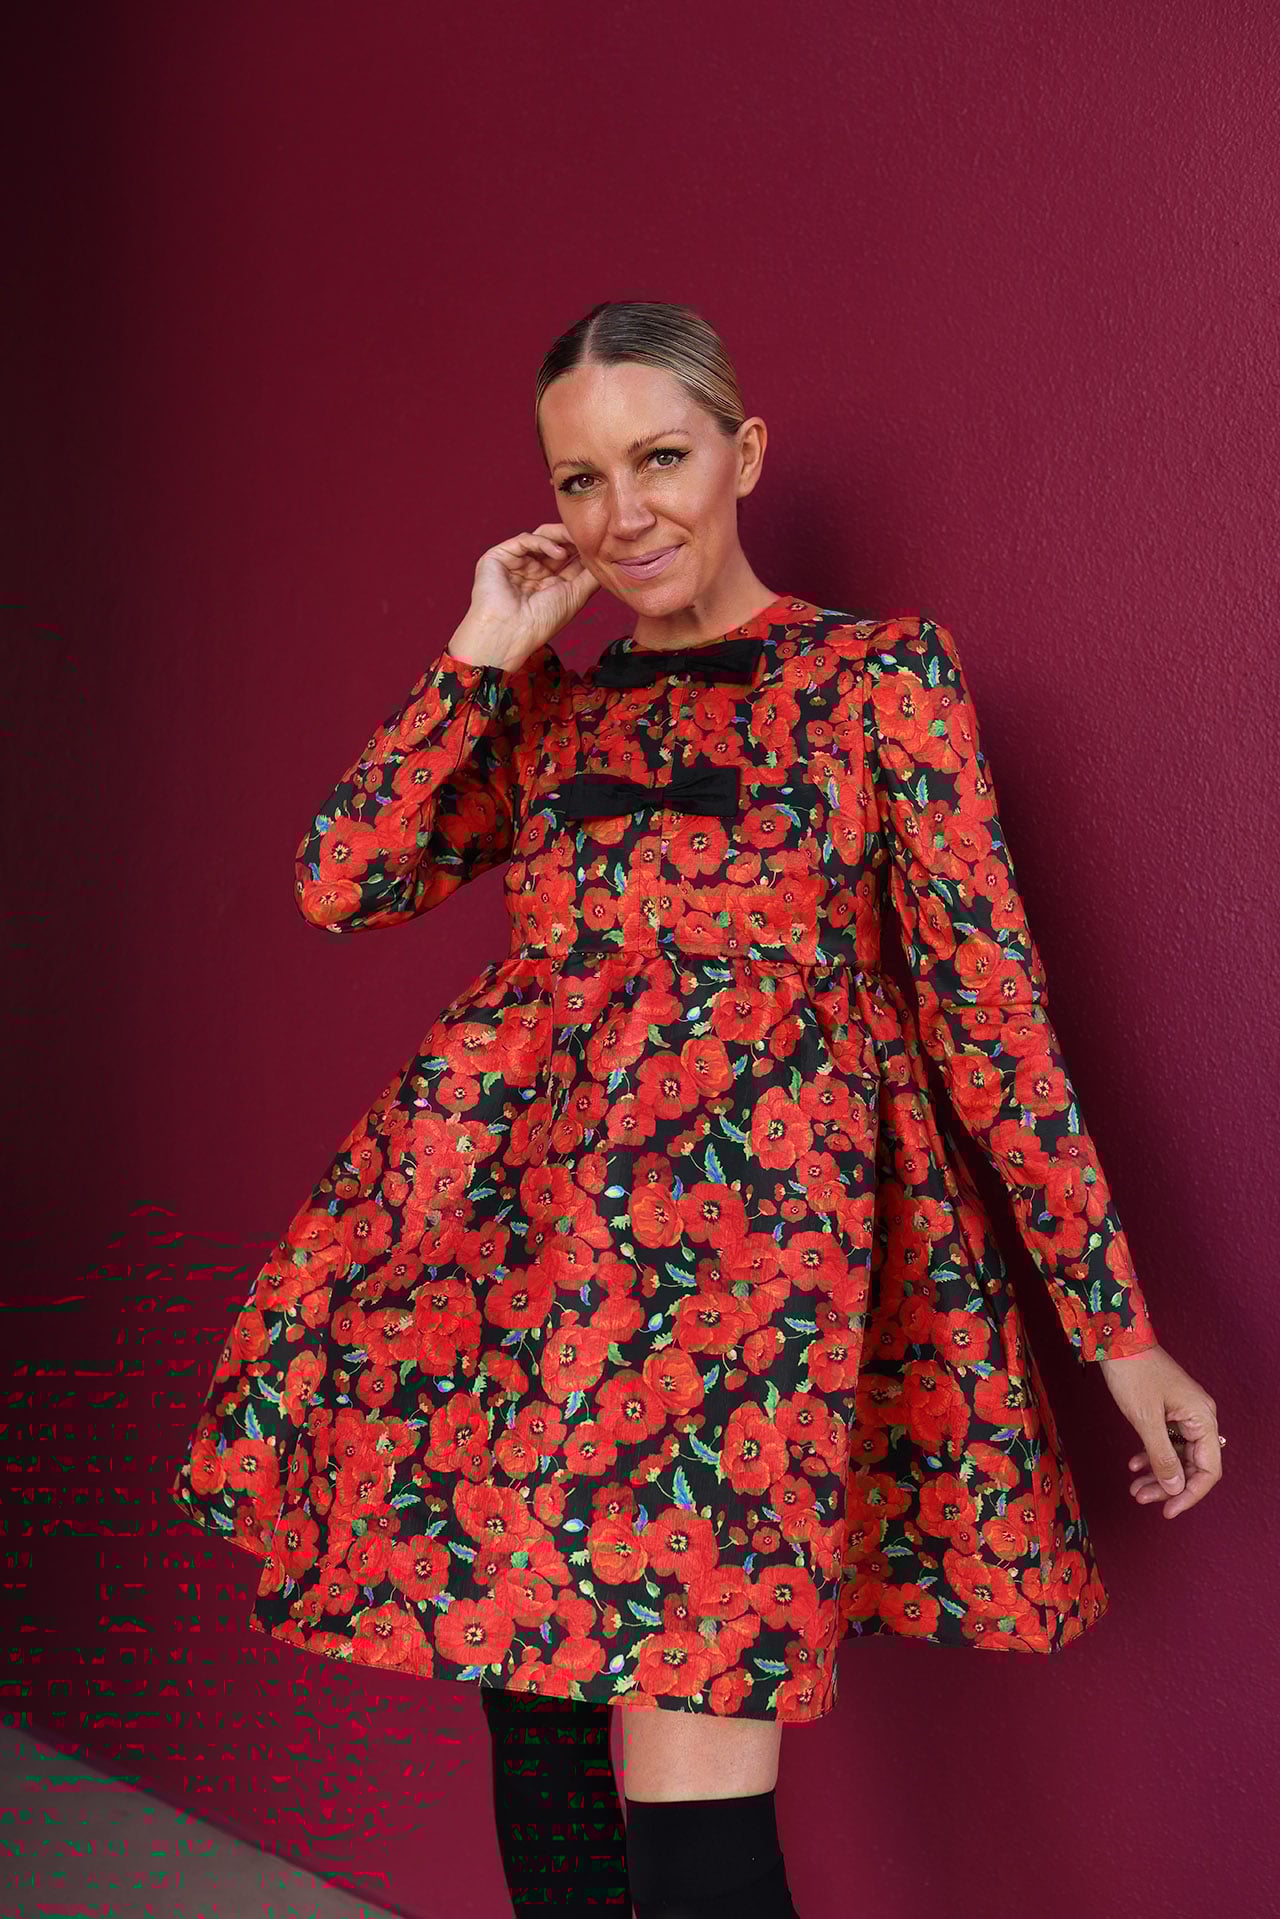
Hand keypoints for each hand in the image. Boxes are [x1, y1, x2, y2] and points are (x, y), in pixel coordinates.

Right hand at [450, 524, 598, 672]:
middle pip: (556, 545)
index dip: (584, 551)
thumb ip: (590, 576)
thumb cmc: (541, 622)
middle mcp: (533, 573)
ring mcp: (517, 564)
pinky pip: (525, 540)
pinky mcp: (500, 556)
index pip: (569, 560)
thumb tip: (606, 559)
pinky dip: (544, 542)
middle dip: (573, 539)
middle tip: (588, 535)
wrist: (510, 631)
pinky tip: (559, 552)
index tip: (600, 545)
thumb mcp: (575, 596)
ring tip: (576, 540)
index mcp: (549, 585)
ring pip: (541, 537)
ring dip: (561, 536)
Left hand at [1097, 1344, 1222, 1517]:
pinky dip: (1152, 1455)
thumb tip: (1176, 1488)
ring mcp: (1184, 1413)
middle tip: (1142, 1498)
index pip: (1208, 1470)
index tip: (1168, 1511)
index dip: (1190, 1494)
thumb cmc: (1133, 1373)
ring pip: (1177, 1456)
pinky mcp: (1169, 1410)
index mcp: (1202, 1418)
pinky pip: (1167, 1441)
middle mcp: (1199, 1417)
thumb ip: (1163, 1456)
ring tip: (1135, 1489)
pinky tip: (1134, 1465)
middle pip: (1192, 1465)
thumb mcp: (1146, 1419)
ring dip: (1158, 1474)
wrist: (1117, 1340)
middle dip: (1168, 1485)